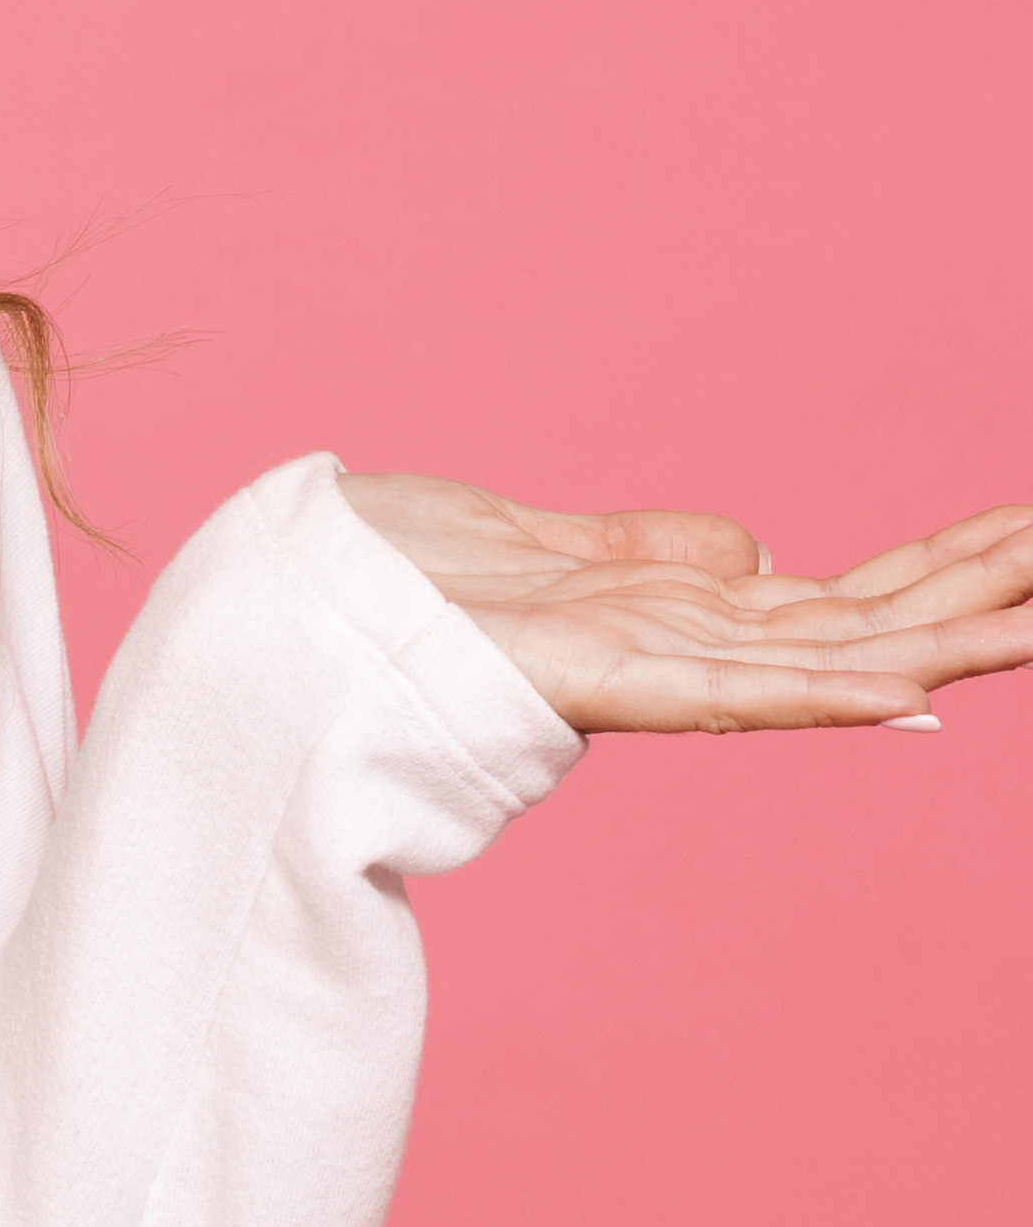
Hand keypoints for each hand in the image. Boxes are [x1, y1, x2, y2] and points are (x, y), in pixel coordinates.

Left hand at [336, 477, 1032, 734]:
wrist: (265, 624)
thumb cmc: (375, 581)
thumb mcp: (536, 535)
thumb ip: (653, 552)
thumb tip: (763, 553)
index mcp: (667, 613)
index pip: (835, 598)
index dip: (939, 572)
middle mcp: (670, 650)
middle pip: (859, 623)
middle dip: (977, 593)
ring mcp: (633, 672)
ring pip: (821, 658)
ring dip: (942, 637)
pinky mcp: (579, 682)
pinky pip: (719, 691)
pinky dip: (814, 689)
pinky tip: (907, 688)